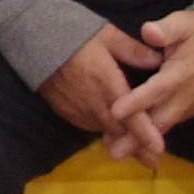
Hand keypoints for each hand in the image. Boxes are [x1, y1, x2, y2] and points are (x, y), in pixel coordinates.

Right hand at [36, 25, 164, 156]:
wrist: (33, 38)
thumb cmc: (74, 33)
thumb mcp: (108, 35)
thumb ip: (134, 51)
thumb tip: (160, 61)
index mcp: (107, 83)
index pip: (130, 116)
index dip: (145, 134)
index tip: (159, 150)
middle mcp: (92, 101)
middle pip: (119, 132)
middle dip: (136, 146)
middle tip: (153, 160)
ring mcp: (77, 109)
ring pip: (103, 131)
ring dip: (119, 140)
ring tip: (134, 150)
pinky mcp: (65, 111)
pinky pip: (89, 126)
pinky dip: (102, 130)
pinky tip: (110, 131)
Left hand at [106, 11, 193, 163]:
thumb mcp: (183, 21)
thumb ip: (165, 29)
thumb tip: (148, 32)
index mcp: (184, 72)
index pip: (157, 89)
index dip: (136, 102)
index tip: (115, 112)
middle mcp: (190, 94)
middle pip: (161, 119)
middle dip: (137, 138)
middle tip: (113, 152)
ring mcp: (193, 104)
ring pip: (165, 126)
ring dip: (142, 140)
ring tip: (116, 150)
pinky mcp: (193, 109)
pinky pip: (170, 123)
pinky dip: (152, 134)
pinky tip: (132, 140)